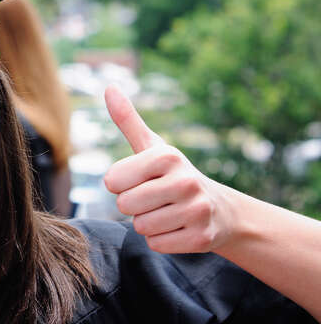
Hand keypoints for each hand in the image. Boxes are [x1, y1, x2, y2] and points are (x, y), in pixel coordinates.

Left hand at [103, 86, 235, 253]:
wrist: (221, 209)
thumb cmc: (174, 174)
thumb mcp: (152, 145)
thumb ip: (127, 119)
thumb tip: (109, 87)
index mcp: (167, 156)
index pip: (113, 180)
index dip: (120, 184)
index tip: (139, 179)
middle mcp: (185, 181)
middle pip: (125, 205)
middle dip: (133, 205)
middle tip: (154, 198)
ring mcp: (197, 211)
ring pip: (140, 227)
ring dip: (148, 223)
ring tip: (167, 211)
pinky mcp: (202, 238)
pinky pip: (157, 245)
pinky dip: (162, 240)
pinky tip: (177, 227)